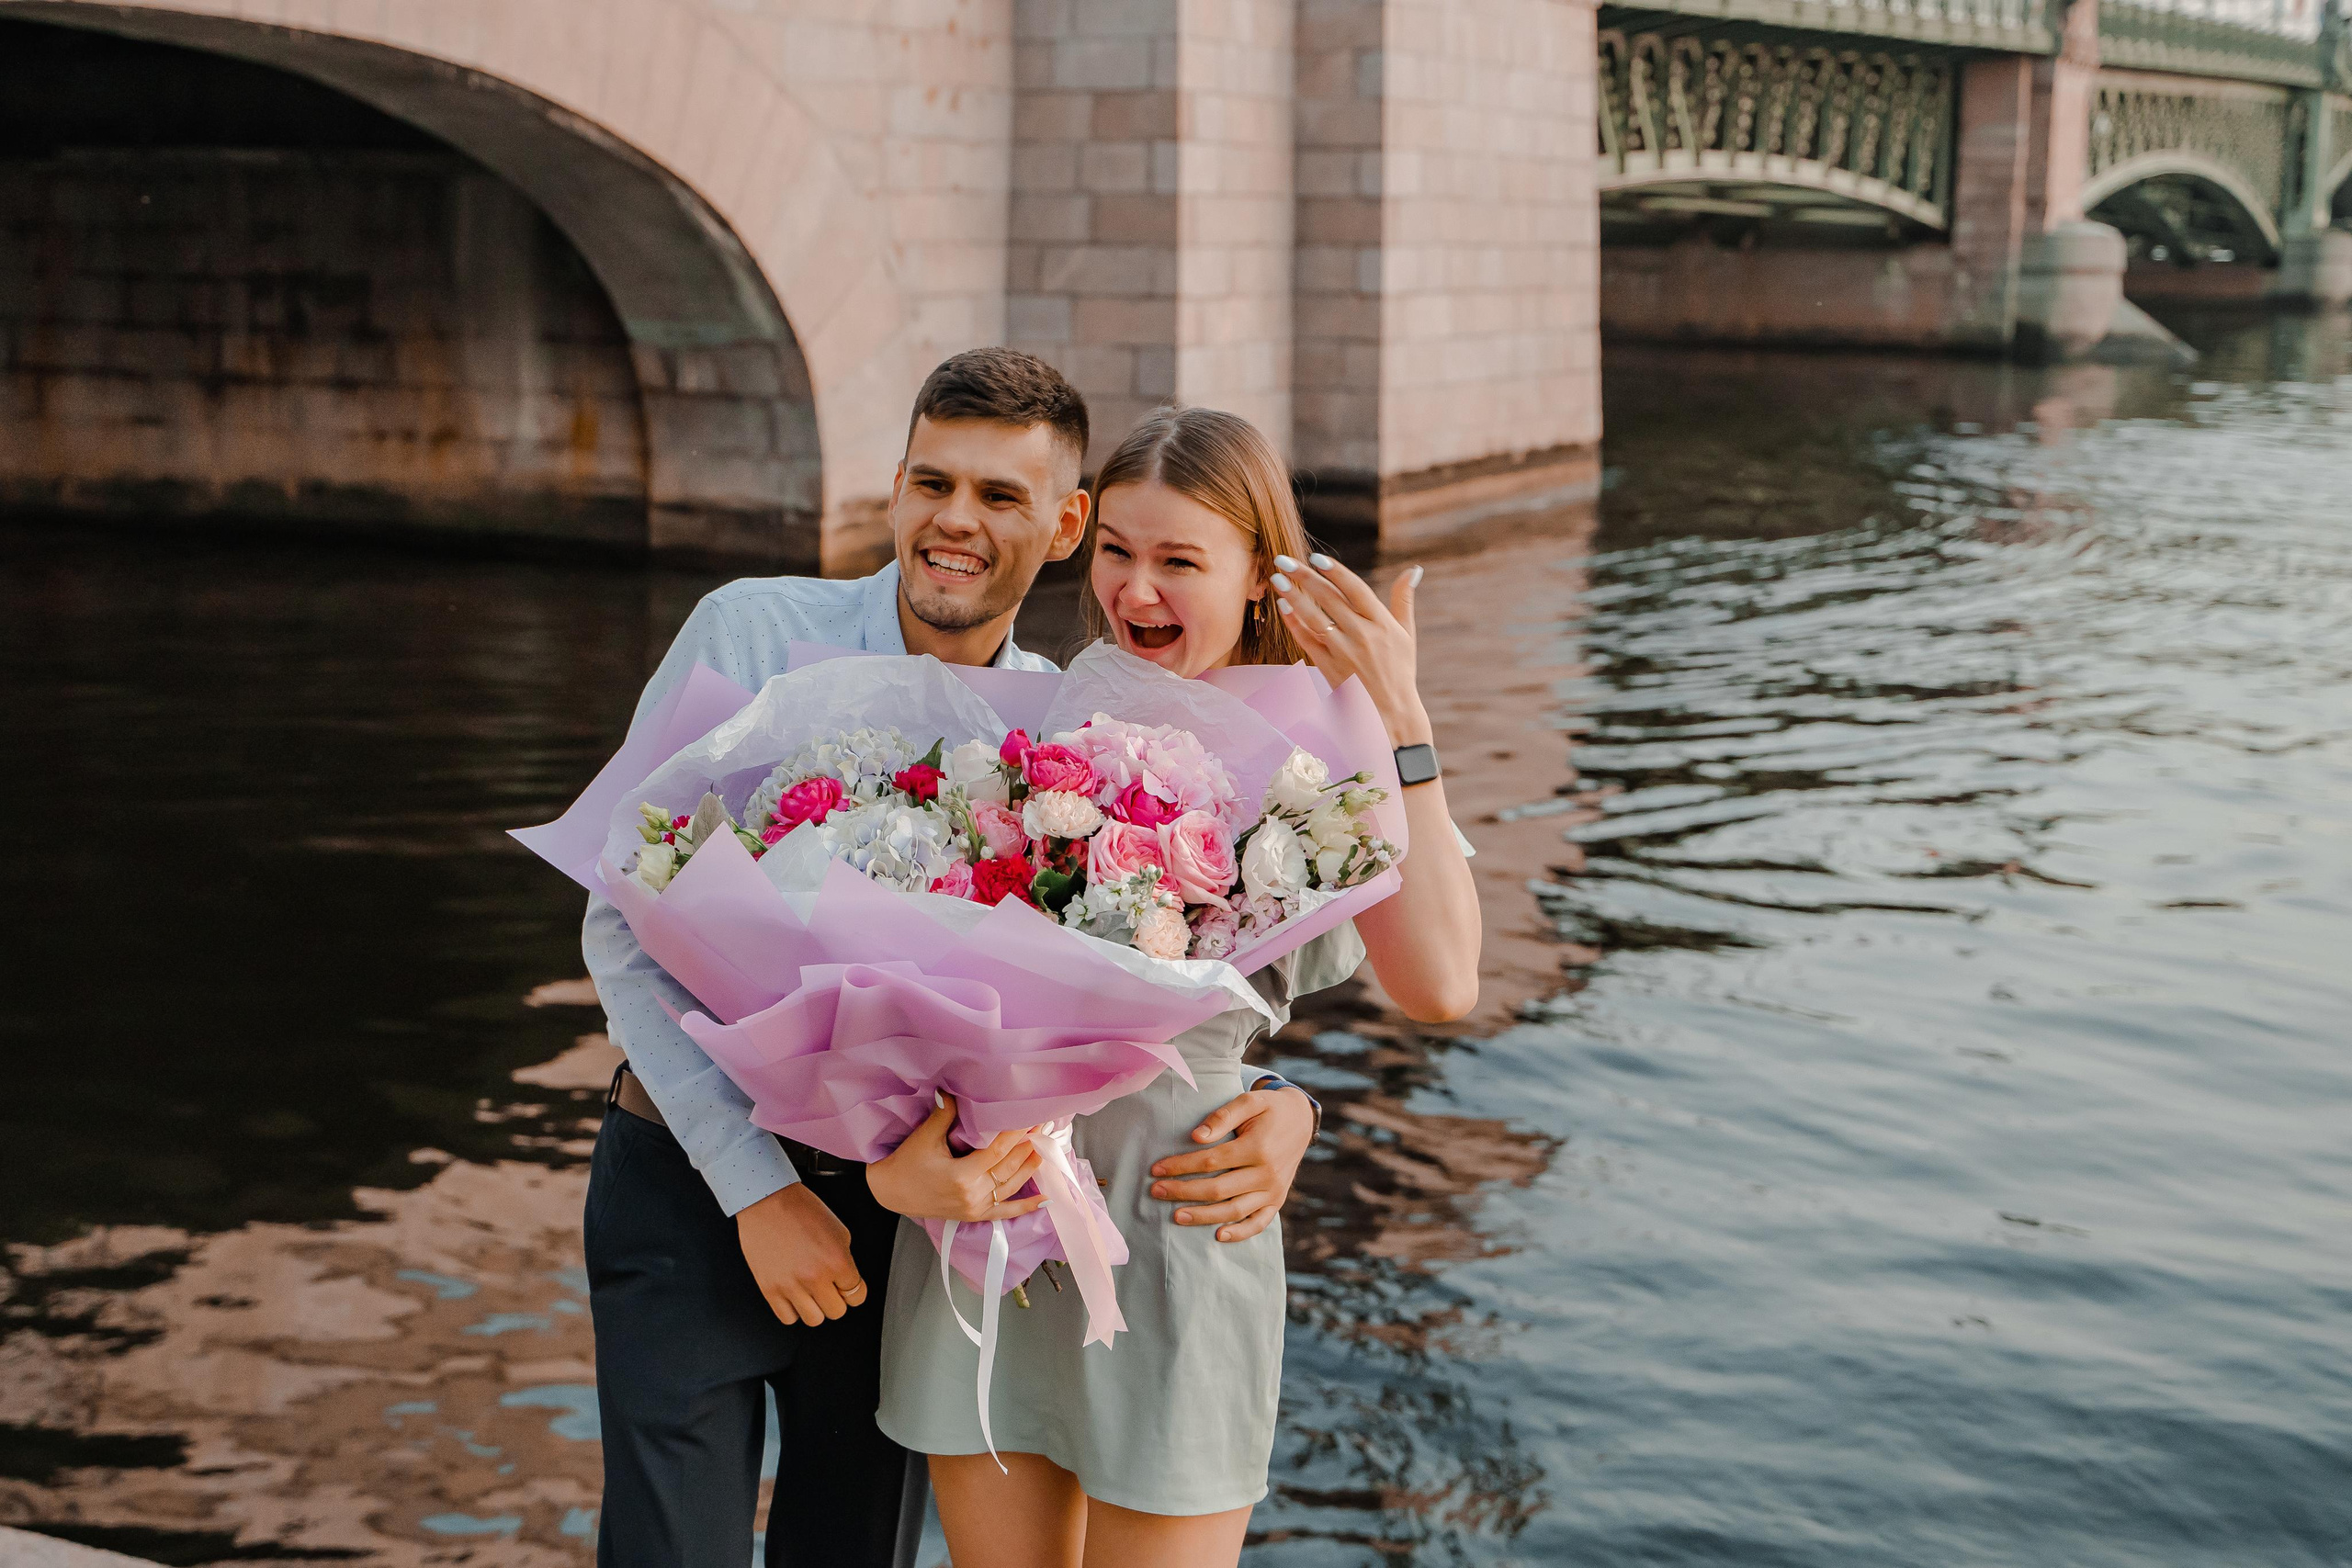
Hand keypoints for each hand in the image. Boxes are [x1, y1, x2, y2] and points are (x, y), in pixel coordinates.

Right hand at [736, 1182, 865, 1327]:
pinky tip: (794, 1294)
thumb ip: (845, 1260)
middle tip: (828, 1286)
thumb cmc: (802, 1210)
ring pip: (814, 1320)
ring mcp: (791, 1286)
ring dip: (815, 1308)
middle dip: (836, 1299)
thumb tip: (847, 1282)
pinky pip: (788, 1318)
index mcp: (837, 1260)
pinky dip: (793, 1310)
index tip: (847, 1286)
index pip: (857, 1296)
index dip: (853, 1291)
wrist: (768, 1201)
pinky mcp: (770, 1290)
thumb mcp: (838, 1231)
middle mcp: (815, 1276)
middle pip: (837, 1311)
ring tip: (810, 1292)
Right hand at [865, 1095, 1048, 1223]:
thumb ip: (943, 1114)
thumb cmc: (905, 1164)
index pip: (997, 1151)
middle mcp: (972, 1195)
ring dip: (1029, 1169)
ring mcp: (974, 1208)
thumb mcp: (924, 1137)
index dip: (1015, 1134)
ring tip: (1043, 1150)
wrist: (890, 1192)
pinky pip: (1004, 1213)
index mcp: (961, 1176)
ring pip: (1010, 1187)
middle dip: (1026, 1147)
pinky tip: (1044, 1200)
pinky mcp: (973, 1215)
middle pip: (1008, 1168)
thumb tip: (953, 1090)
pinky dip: (1024, 1207)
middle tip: (1042, 1128)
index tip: (1029, 1118)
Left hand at [1147, 1085, 1316, 1241]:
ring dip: (1203, 1216)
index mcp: (1258, 1147)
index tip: (1157, 1169)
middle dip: (1183, 1192)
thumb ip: (1222, 1116)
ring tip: (1176, 1216)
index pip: (1211, 1161)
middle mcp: (1267, 1173)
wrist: (1301, 1120)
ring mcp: (1274, 1190)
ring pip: (1234, 1210)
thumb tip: (1195, 1137)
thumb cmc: (1269, 1109)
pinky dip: (1240, 1233)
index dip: (1181, 1166)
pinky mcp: (1278, 1200)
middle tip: (1156, 1191)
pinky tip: (1218, 1235)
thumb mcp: (1249, 1101)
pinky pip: (1259, 1223)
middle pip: (1218, 1189)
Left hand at [1272, 554, 1431, 746]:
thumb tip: (1413, 570)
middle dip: (1305, 577)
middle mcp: (1363, 635)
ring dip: (1293, 597)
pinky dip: (1295, 624)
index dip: (1335, 571)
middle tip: (1283, 560)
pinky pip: (1308, 642)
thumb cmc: (1399, 670)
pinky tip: (1283, 608)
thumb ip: (1404, 600)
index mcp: (1383, 624)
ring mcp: (1345, 653)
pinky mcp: (1330, 669)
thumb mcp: (1406, 634)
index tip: (1316, 558)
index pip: (1356, 589)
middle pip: (1330, 599)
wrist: (1391, 713)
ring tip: (1277, 580)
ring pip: (1315, 619)